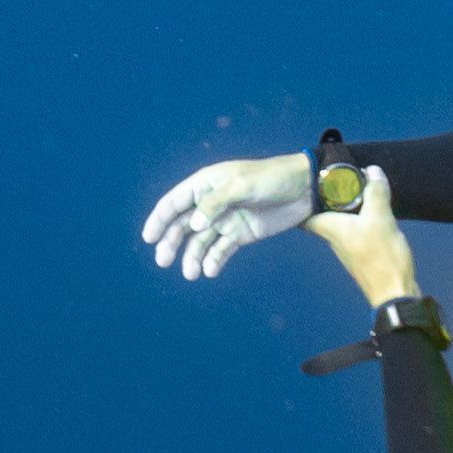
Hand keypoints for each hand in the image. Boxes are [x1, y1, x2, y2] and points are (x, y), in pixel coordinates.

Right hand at [141, 152, 316, 280]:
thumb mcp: (242, 186)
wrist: (304, 189)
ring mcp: (225, 219)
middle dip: (172, 242)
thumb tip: (194, 223)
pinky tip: (209, 271)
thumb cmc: (271, 178)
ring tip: (190, 273)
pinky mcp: (240, 234)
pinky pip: (221, 250)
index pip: (175, 202)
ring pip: (200, 241)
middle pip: (183, 225)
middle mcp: (211, 203)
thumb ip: (216, 203)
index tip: (149, 238)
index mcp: (206, 184)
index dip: (159, 219)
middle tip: (163, 261)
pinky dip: (213, 260)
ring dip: (192, 256)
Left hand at [311, 164, 420, 310]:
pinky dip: (359, 216)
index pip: (304, 215)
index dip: (302, 199)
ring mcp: (348, 246)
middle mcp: (334, 238)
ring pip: (339, 220)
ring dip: (345, 205)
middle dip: (326, 196)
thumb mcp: (380, 219)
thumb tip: (372, 171)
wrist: (395, 293)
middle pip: (322, 213)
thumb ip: (375, 193)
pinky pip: (355, 227)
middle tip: (334, 177)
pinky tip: (372, 209)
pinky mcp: (362, 252)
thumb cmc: (382, 258)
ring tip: (356, 187)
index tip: (306, 183)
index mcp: (331, 228)